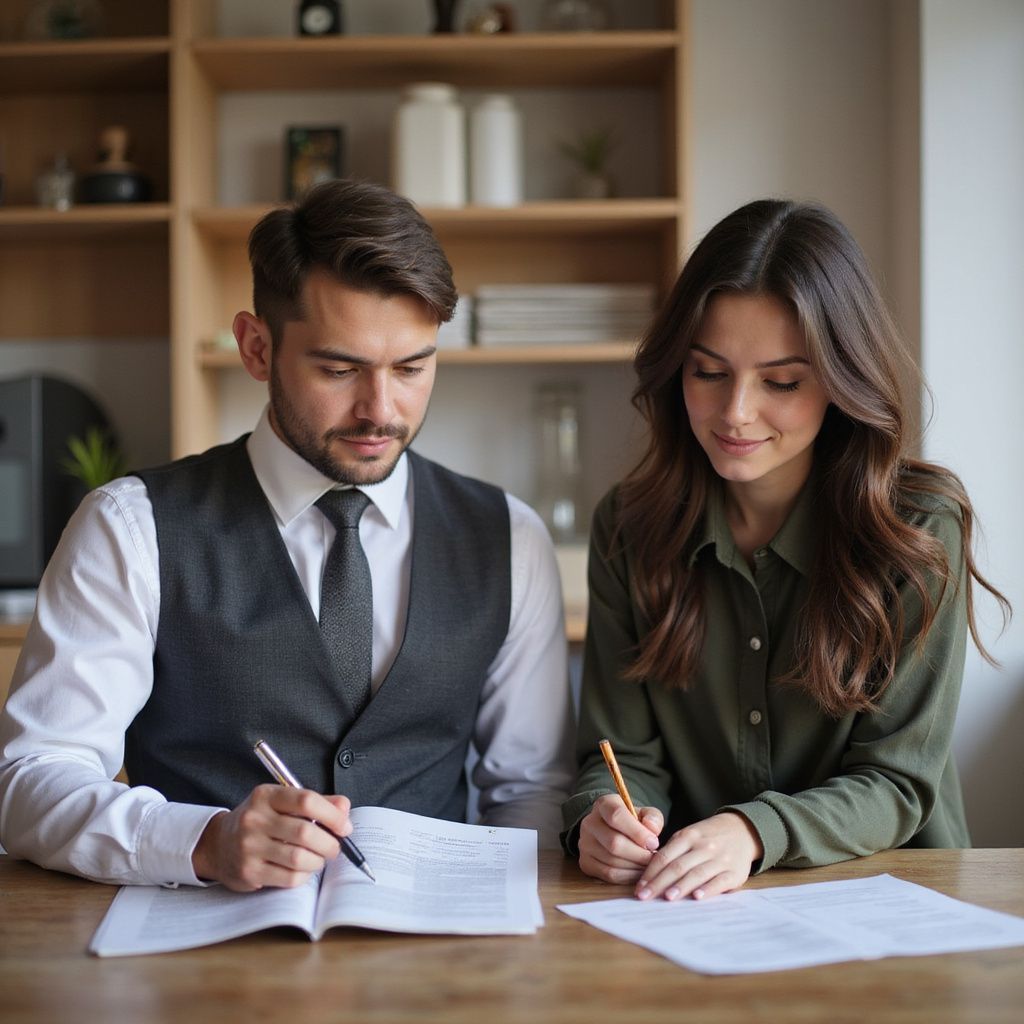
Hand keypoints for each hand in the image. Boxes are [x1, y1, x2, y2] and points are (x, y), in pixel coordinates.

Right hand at [191, 784, 351, 890]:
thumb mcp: (282, 802)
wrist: (218, 844)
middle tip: (335, 848)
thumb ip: (317, 802)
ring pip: (299, 858)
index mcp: (267, 795)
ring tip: (319, 858)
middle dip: (329, 843)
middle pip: (305, 832)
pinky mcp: (248, 871)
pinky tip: (302, 870)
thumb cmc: (260, 821)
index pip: (306, 800)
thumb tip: (344, 808)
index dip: (333, 815)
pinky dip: (304, 876)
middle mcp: (255, 819)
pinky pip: (289, 878)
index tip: (345, 827)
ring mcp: (249, 846)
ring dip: (318, 861)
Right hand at [577, 794, 662, 884]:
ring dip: (635, 866)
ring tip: (648, 865)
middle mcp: (590, 823)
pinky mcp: (586, 862)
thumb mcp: (645, 813)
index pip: (616, 816)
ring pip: (612, 861)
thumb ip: (652, 818)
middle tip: (654, 857)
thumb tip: (652, 830)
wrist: (612, 831)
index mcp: (604, 805)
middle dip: (639, 854)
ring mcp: (585, 844)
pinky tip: (638, 872)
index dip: (637, 832)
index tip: (654, 843)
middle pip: (614, 843)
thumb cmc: (632, 822)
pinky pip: (609, 874)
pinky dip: (628, 876)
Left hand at [635, 811, 762, 901]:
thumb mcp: (689, 836)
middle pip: (677, 866)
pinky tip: (697, 897)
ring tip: (667, 898)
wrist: (742, 831)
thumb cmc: (708, 837)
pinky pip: (719, 881)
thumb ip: (673, 852)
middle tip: (645, 897)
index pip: (664, 856)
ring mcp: (720, 859)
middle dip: (659, 883)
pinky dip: (708, 889)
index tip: (639, 888)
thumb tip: (650, 875)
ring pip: (696, 873)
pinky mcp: (734, 872)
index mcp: (688, 836)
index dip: (650, 873)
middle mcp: (703, 846)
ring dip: (681, 887)